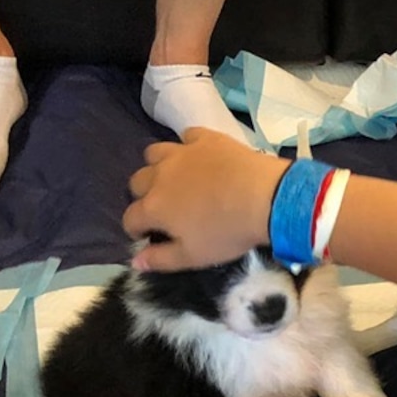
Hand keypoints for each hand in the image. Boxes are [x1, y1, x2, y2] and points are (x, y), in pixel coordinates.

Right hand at [123, 128, 289, 271]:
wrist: (265, 198)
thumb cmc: (228, 233)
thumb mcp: (194, 256)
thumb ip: (161, 259)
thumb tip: (135, 261)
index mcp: (155, 207)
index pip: (131, 218)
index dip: (136, 229)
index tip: (147, 235)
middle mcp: (160, 176)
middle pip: (137, 183)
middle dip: (144, 196)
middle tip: (164, 207)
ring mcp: (182, 153)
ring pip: (153, 153)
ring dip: (158, 166)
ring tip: (174, 177)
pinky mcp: (205, 138)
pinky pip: (187, 136)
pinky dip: (189, 146)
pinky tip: (200, 156)